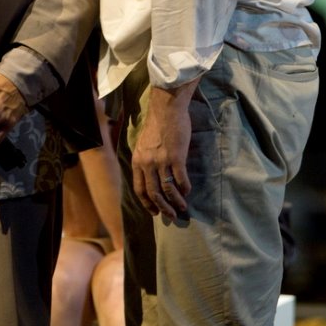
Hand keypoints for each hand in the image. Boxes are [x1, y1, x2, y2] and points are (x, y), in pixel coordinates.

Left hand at [131, 79, 198, 217]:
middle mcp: (147, 163)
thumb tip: (150, 177)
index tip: (154, 212)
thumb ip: (145, 161)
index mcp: (138, 161)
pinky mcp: (176, 157)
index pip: (139, 189)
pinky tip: (188, 191)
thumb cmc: (156, 125)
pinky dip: (185, 188)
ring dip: (176, 202)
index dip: (147, 204)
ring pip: (168, 189)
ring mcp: (162, 161)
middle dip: (163, 208)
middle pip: (154, 193)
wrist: (167, 109)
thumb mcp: (143, 144)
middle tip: (171, 216)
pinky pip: (180, 179)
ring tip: (182, 208)